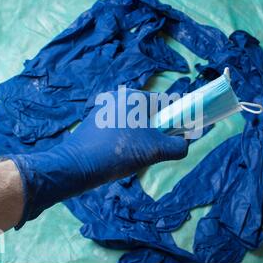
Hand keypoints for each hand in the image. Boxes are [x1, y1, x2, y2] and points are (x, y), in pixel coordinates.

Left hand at [7, 90, 187, 227]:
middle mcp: (117, 97)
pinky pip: (118, 128)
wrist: (77, 166)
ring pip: (133, 122)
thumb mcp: (155, 150)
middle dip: (155, 131)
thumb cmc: (119, 152)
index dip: (174, 119)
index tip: (175, 137)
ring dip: (140, 137)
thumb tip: (185, 145)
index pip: (165, 103)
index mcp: (133, 96)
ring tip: (136, 155)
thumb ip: (177, 146)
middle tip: (154, 150)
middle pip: (148, 113)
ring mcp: (102, 109)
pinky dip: (124, 139)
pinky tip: (120, 155)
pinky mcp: (93, 122)